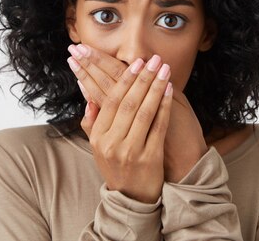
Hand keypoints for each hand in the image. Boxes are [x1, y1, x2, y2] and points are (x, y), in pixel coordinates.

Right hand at [67, 44, 207, 182]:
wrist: (132, 199)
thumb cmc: (116, 166)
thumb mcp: (96, 146)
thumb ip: (91, 121)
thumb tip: (88, 94)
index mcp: (98, 137)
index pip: (109, 101)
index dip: (123, 80)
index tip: (135, 63)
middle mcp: (112, 143)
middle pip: (128, 103)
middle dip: (142, 78)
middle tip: (153, 60)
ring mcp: (131, 151)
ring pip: (145, 111)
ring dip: (155, 87)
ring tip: (164, 69)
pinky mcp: (150, 158)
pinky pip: (158, 126)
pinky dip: (164, 106)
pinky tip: (170, 90)